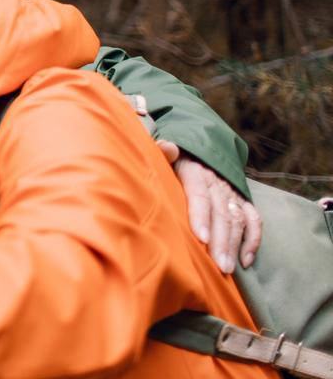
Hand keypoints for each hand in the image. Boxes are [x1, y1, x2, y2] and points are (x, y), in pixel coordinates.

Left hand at [158, 141, 261, 272]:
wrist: (195, 150)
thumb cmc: (172, 160)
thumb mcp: (163, 154)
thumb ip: (162, 153)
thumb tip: (169, 148)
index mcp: (195, 172)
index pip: (199, 194)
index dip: (200, 216)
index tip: (200, 238)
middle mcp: (217, 183)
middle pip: (221, 213)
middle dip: (221, 241)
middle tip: (218, 266)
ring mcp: (231, 192)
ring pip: (237, 220)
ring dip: (234, 245)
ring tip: (227, 268)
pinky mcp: (242, 201)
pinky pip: (254, 220)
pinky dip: (253, 240)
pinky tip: (246, 260)